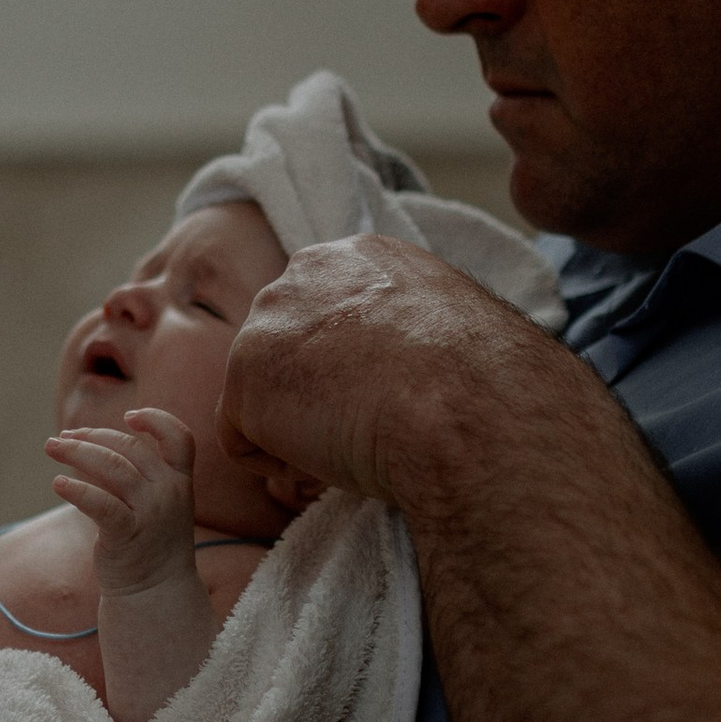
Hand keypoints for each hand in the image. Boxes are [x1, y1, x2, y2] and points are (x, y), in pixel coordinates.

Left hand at [46, 407, 195, 590]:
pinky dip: (77, 490)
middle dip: (92, 437)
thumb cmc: (149, 543)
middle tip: (62, 438)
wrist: (156, 593)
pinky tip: (58, 483)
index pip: (180, 439)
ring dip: (77, 452)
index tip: (129, 416)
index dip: (157, 420)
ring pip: (111, 467)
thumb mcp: (156, 504)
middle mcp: (170, 493)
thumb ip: (137, 475)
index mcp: (180, 482)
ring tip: (51, 447)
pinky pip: (100, 504)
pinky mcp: (127, 535)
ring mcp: (151, 514)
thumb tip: (92, 444)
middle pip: (129, 448)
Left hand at [219, 235, 538, 509]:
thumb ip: (400, 329)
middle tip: (366, 428)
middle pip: (285, 352)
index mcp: (359, 255)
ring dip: (300, 432)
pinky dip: (282, 466)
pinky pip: (244, 444)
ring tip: (357, 444)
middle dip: (312, 396)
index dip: (343, 368)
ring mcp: (266, 323)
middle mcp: (303, 272)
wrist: (464, 404)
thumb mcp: (444, 328)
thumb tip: (399, 368)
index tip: (380, 397)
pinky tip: (330, 462)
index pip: (323, 315)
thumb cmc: (476, 381)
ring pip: (265, 399)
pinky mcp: (244, 379)